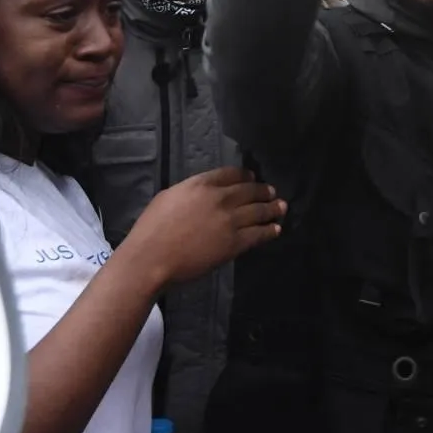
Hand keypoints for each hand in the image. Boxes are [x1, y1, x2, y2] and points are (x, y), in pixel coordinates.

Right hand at [127, 167, 285, 285]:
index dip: (246, 176)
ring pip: (259, 211)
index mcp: (202, 184)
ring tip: (281, 208)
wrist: (152, 257)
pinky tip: (276, 229)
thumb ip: (190, 192)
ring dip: (272, 208)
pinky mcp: (235, 243)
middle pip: (250, 190)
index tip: (252, 178)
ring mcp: (230, 220)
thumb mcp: (169, 197)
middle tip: (272, 193)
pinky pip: (259, 234)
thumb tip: (201, 195)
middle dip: (263, 191)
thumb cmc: (151, 229)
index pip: (232, 174)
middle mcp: (220, 198)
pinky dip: (269, 231)